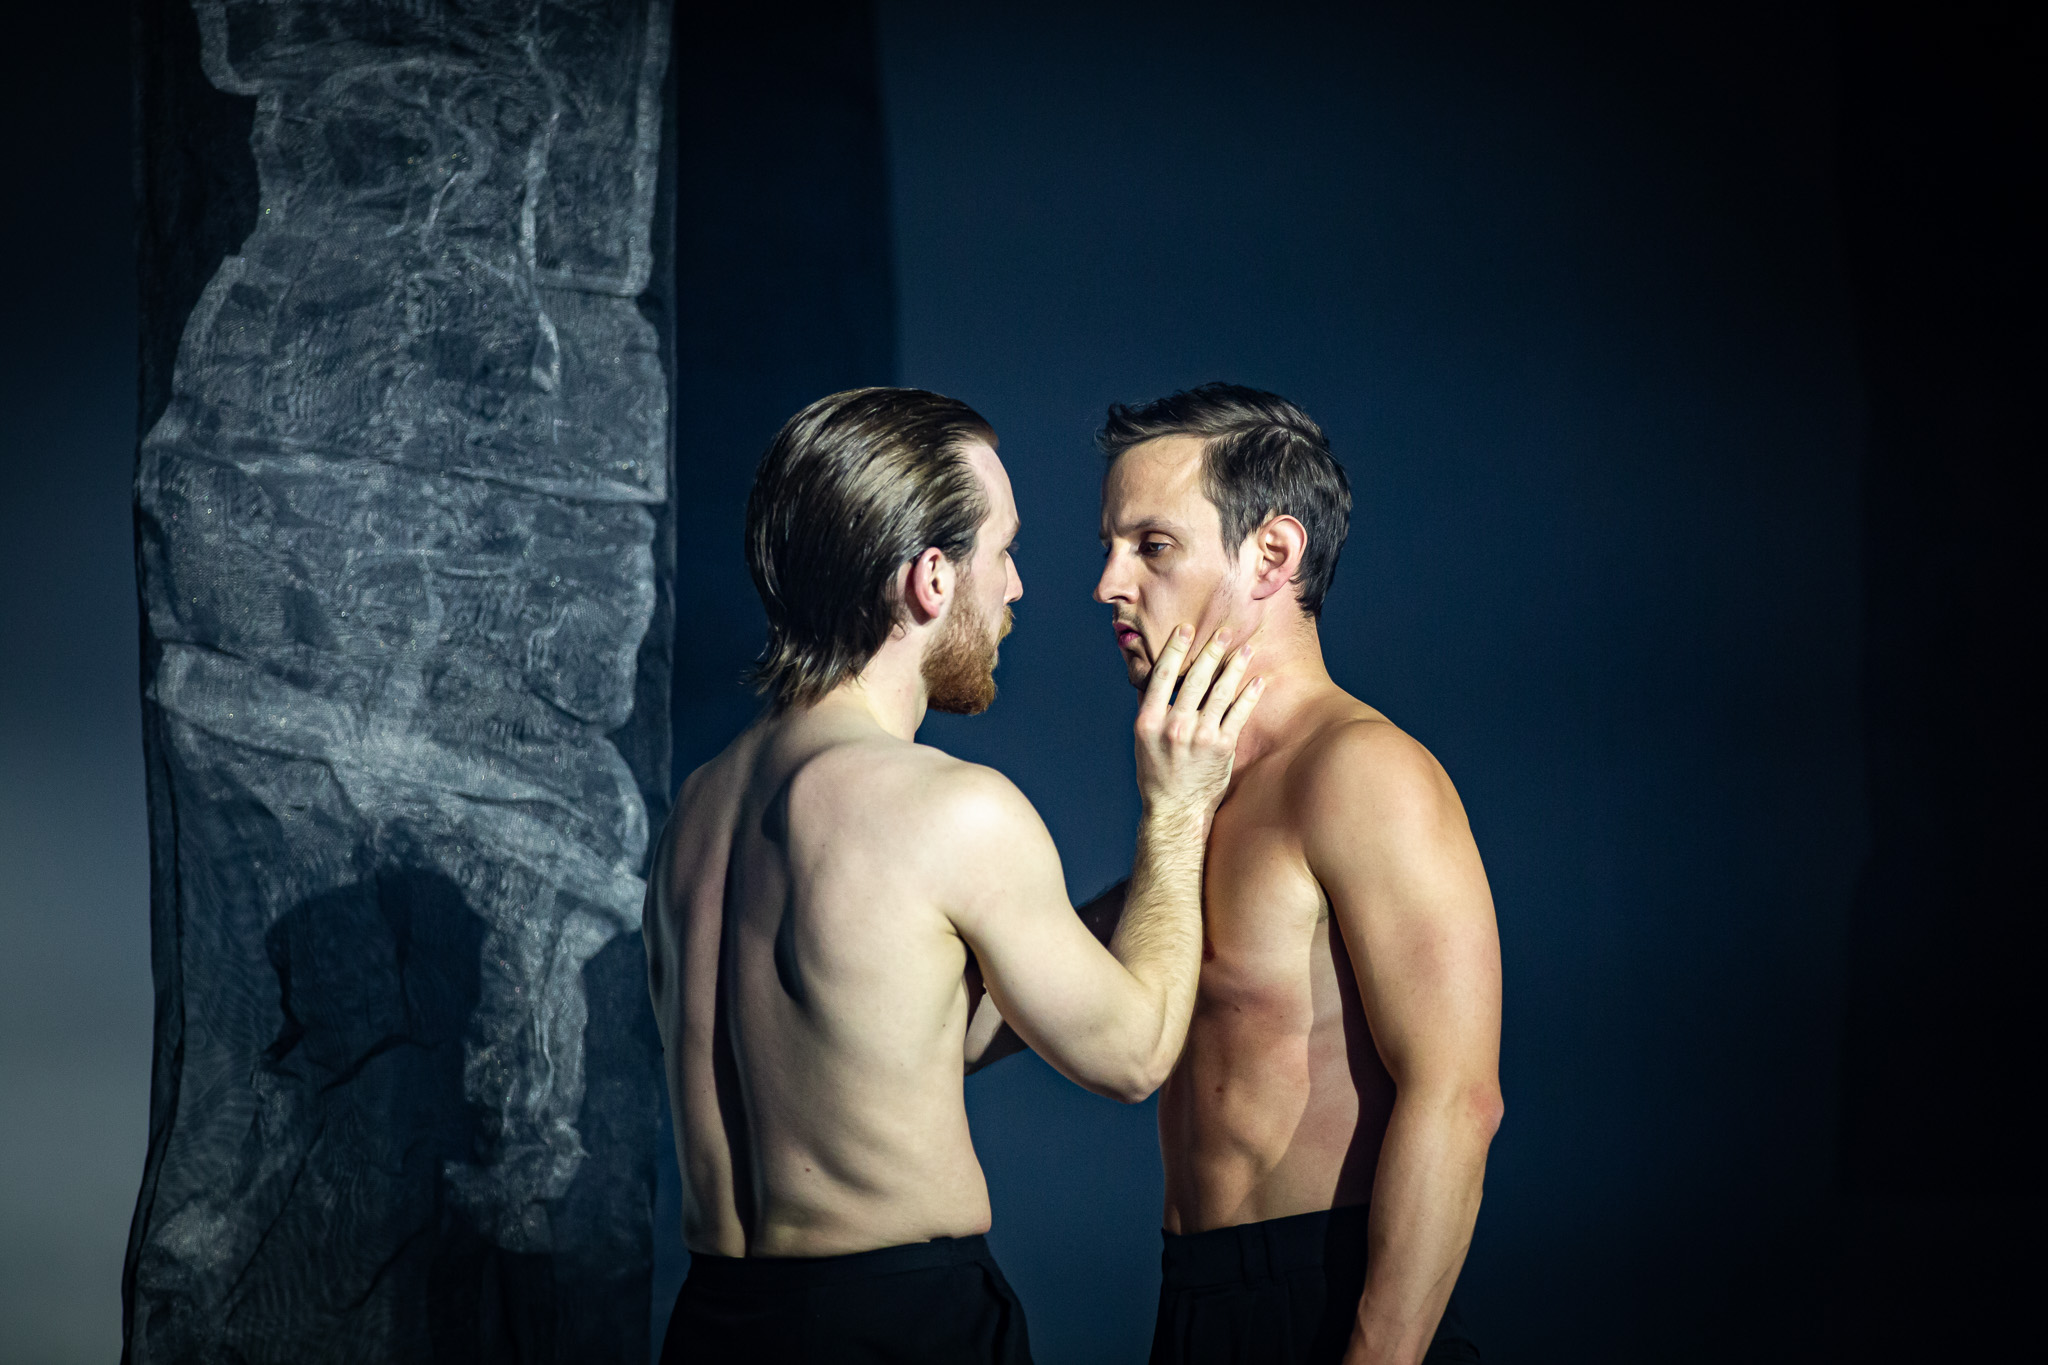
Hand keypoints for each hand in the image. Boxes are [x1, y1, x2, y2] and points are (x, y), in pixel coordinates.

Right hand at [1133, 625, 1264, 822]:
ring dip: (1235, 667)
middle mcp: (1174, 727)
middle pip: (1195, 679)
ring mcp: (1199, 737)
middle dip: (1212, 651)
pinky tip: (1257, 680)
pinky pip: (1238, 714)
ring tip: (1246, 649)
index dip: (1175, 649)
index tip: (1186, 629)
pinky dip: (1249, 695)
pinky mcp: (1222, 748)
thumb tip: (1151, 676)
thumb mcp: (1143, 740)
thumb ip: (1150, 708)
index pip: (1162, 676)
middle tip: (1225, 631)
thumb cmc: (1157, 772)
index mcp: (1149, 721)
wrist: (1175, 809)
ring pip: (1220, 693)